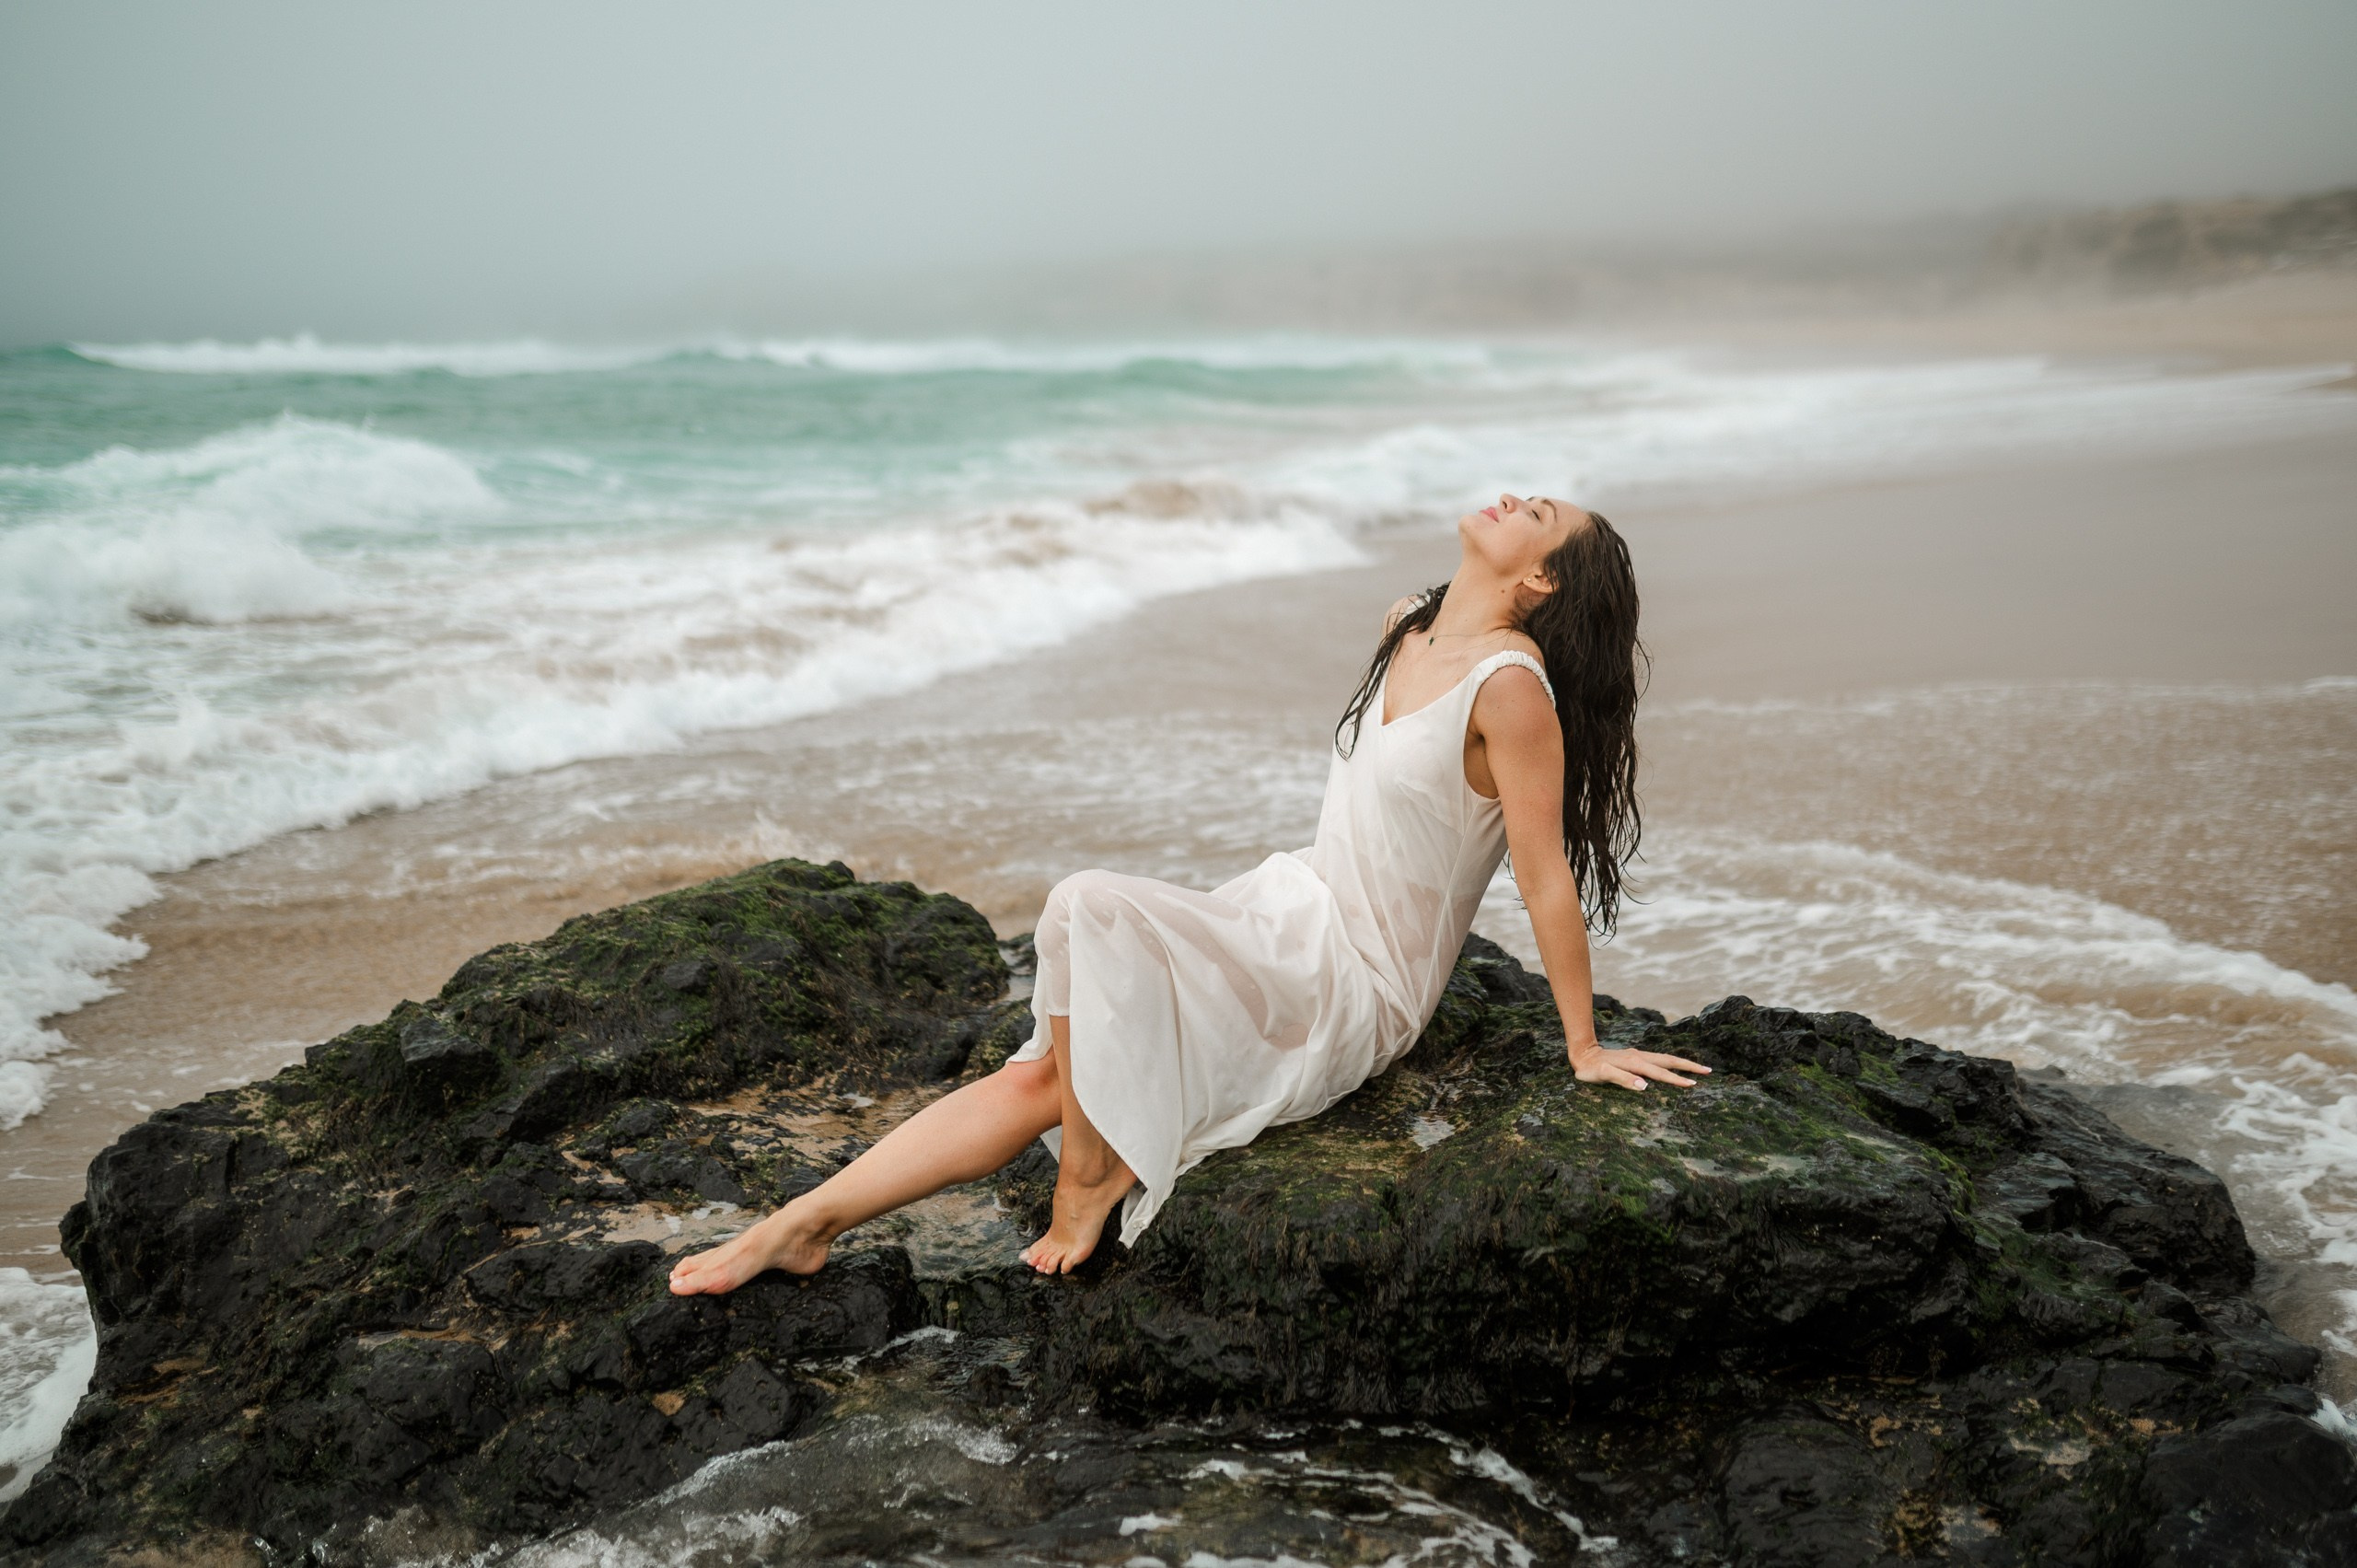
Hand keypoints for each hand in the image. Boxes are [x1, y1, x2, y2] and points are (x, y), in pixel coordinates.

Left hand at [1568, 1039, 1711, 1090]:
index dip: (1676, 1079)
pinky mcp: (1636, 1057)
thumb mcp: (1602, 1075)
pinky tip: (1674, 1066)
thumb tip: (1644, 1086)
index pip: (1660, 1073)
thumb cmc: (1590, 1069)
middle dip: (1689, 1066)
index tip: (1693, 1084)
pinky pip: (1658, 1060)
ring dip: (1682, 1063)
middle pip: (1669, 1061)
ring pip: (1665, 1059)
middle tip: (1708, 1071)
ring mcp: (1638, 1055)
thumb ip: (1622, 1079)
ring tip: (1698, 1068)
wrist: (1582, 1054)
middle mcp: (1640, 1057)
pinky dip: (1670, 1063)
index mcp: (1635, 1063)